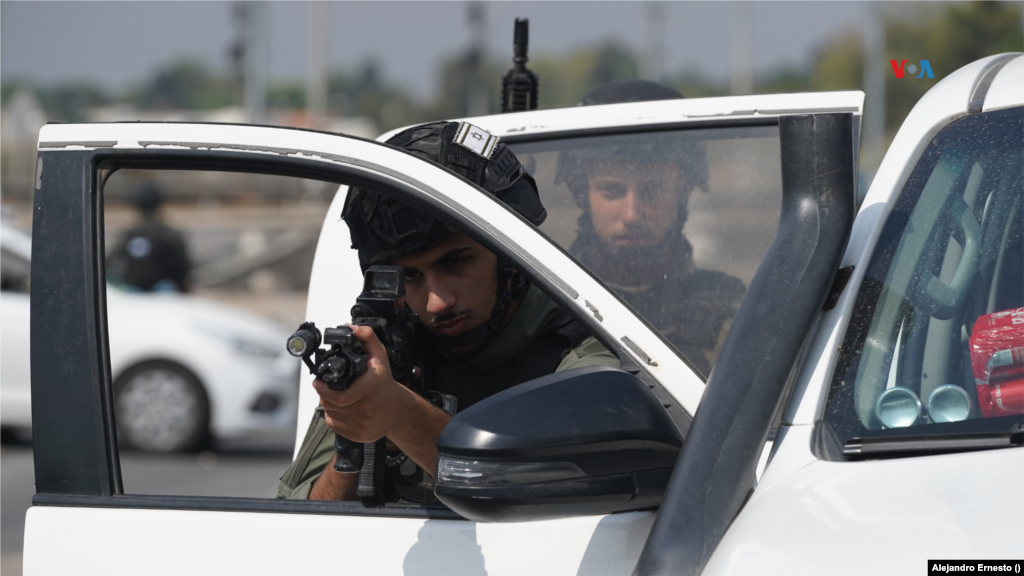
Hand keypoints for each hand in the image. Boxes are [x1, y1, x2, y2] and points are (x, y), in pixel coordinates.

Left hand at [313, 324, 411, 442]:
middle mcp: (366, 409)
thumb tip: (351, 328)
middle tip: (326, 387)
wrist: (399, 411)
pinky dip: (334, 415)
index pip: (339, 396)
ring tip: (337, 396)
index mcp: (370, 390)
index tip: (317, 382)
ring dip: (328, 404)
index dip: (323, 390)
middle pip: (331, 404)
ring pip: (331, 414)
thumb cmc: (385, 385)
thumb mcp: (380, 357)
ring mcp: (361, 424)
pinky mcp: (357, 435)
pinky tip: (343, 408)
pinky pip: (335, 425)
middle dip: (324, 394)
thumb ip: (367, 338)